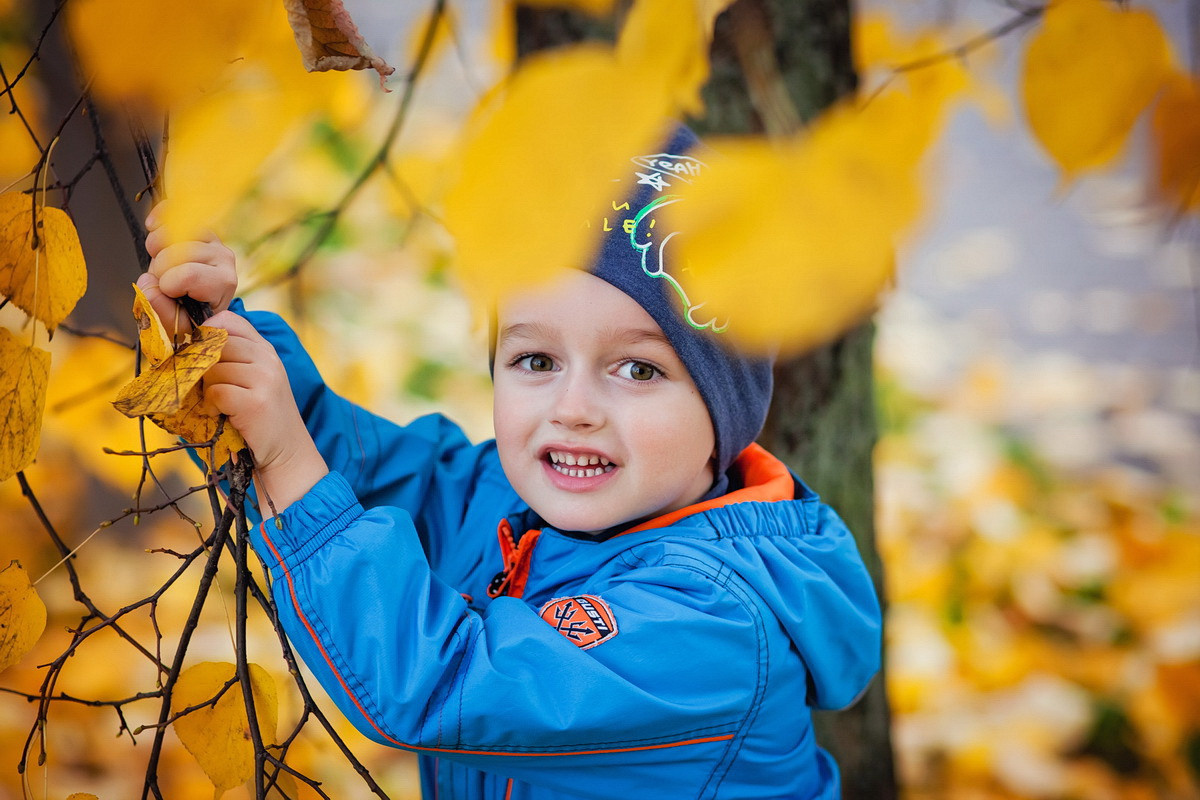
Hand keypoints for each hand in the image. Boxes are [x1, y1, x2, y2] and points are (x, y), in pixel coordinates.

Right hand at [138, 201, 237, 335]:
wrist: (196, 303)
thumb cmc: (188, 315)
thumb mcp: (176, 323)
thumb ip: (162, 309)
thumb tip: (148, 283)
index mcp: (224, 284)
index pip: (188, 274)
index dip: (168, 284)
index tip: (169, 294)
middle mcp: (224, 259)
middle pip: (177, 253)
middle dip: (160, 269)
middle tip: (164, 281)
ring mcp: (214, 240)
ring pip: (173, 232)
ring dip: (156, 248)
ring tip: (160, 264)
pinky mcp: (199, 227)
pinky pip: (177, 211)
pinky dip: (159, 217)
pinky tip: (151, 226)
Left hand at [201, 310, 328, 512]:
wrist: (288, 454)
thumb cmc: (262, 418)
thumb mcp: (253, 380)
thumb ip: (231, 359)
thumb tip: (186, 347)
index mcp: (265, 349)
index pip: (228, 320)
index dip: (206, 331)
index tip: (200, 353)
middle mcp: (267, 358)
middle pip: (215, 342)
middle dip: (202, 364)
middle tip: (208, 386)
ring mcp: (264, 378)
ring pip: (213, 369)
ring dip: (209, 390)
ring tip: (222, 405)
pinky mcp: (256, 401)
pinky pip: (217, 392)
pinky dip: (214, 406)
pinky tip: (226, 415)